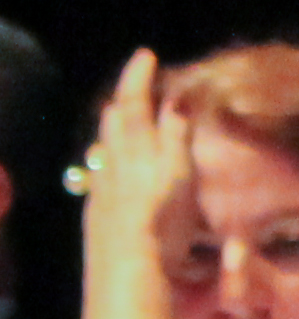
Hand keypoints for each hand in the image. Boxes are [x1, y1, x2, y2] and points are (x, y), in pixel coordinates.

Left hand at [76, 49, 189, 262]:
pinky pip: (104, 168)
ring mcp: (102, 184)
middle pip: (113, 121)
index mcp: (135, 146)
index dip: (138, 77)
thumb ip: (176, 136)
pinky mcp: (98, 207)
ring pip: (105, 144)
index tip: (145, 55)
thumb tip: (174, 102)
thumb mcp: (180, 172)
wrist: (127, 263)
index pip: (134, 101)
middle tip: (139, 89)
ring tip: (130, 123)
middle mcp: (113, 159)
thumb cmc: (162, 219)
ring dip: (118, 127)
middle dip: (125, 100)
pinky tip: (119, 167)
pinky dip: (114, 155)